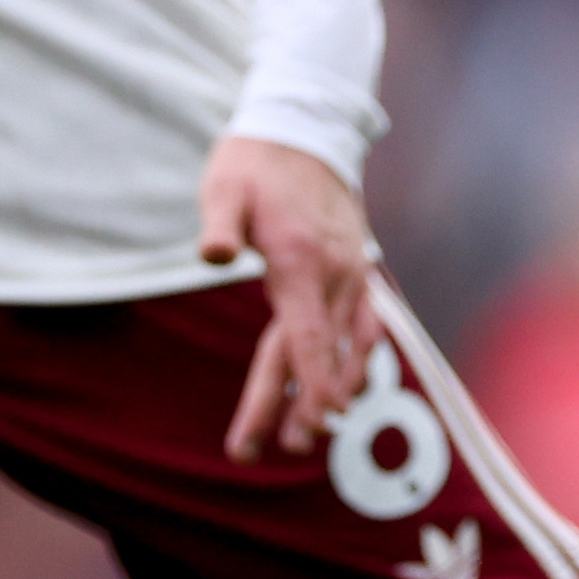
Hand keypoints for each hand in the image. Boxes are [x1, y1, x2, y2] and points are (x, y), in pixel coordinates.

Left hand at [198, 131, 376, 461]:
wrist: (303, 130)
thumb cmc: (253, 165)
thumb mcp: (223, 187)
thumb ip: (219, 225)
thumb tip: (212, 256)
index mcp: (300, 260)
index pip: (309, 334)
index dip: (314, 381)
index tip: (320, 421)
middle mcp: (335, 272)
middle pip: (322, 351)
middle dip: (308, 403)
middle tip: (290, 447)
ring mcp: (352, 273)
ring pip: (352, 344)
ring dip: (336, 389)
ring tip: (312, 431)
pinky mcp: (356, 271)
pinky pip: (366, 325)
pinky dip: (358, 358)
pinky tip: (346, 387)